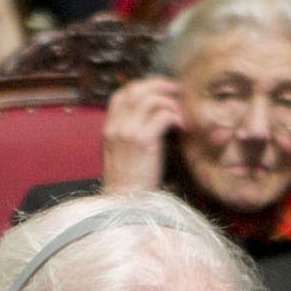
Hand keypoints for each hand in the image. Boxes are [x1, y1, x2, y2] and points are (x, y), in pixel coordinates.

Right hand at [99, 76, 184, 190]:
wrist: (125, 203)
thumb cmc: (129, 183)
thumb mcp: (120, 153)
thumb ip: (128, 132)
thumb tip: (150, 116)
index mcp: (108, 128)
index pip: (122, 94)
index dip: (143, 86)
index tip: (160, 90)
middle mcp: (116, 126)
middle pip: (137, 89)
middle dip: (160, 86)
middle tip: (177, 93)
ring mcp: (128, 132)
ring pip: (151, 99)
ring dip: (171, 103)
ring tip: (181, 116)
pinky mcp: (143, 141)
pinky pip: (163, 115)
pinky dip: (176, 117)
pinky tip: (182, 128)